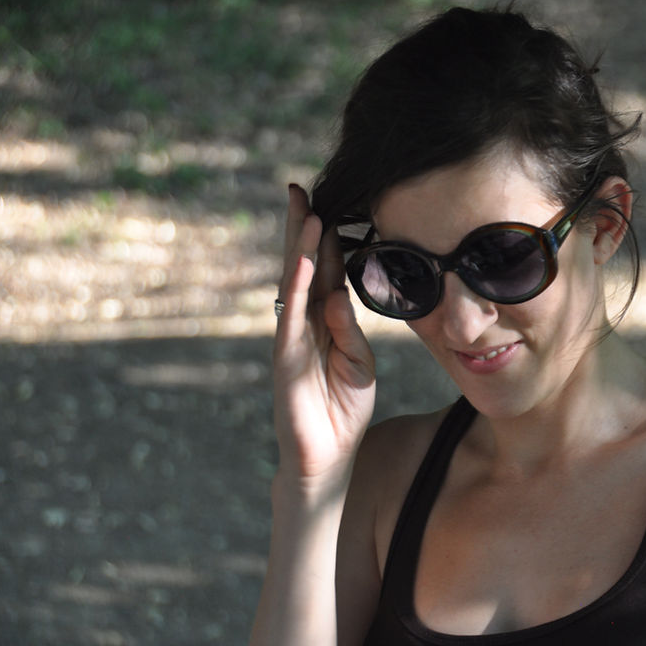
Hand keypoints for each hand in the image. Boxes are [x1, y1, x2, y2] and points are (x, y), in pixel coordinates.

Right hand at [272, 184, 374, 487]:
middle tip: (299, 190)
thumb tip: (337, 294)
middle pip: (303, 268)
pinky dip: (296, 290)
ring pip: (293, 286)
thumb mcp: (360, 364)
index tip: (327, 203)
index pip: (326, 272)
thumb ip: (349, 330)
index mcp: (326, 323)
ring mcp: (292, 340)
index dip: (326, 239)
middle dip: (301, 230)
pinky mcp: (285, 361)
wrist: (329, 456)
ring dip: (299, 249)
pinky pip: (291, 319)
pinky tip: (300, 263)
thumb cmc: (344, 408)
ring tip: (305, 213)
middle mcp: (305, 324)